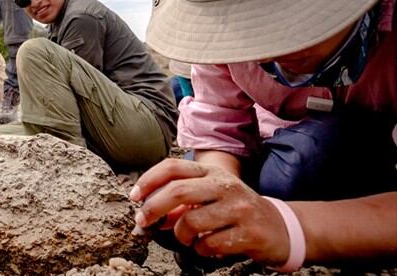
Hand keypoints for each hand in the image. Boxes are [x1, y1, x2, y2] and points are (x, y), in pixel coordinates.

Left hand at [131, 158, 289, 264]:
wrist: (280, 228)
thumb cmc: (235, 210)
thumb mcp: (209, 198)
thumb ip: (179, 202)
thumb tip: (149, 214)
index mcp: (212, 172)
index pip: (173, 167)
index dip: (149, 180)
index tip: (135, 196)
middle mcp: (225, 185)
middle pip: (177, 191)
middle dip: (153, 208)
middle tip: (143, 222)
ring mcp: (238, 208)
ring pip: (191, 221)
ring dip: (180, 235)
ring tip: (187, 238)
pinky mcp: (249, 232)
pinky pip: (209, 244)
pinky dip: (200, 249)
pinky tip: (206, 247)